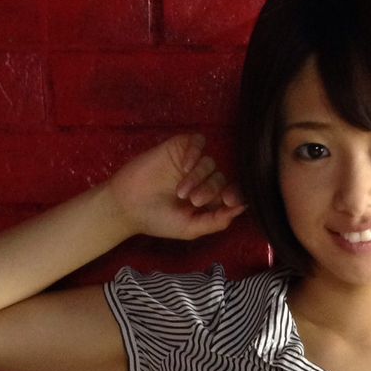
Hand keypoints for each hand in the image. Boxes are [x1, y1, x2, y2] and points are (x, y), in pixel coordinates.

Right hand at [105, 134, 246, 241]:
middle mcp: (201, 180)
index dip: (236, 194)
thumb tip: (242, 209)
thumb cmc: (158, 220)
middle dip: (211, 190)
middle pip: (221, 178)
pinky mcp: (178, 148)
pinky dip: (195, 152)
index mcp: (207, 200)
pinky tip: (184, 166)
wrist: (128, 206)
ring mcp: (190, 163)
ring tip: (181, 192)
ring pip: (210, 162)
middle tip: (193, 201)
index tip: (230, 201)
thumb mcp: (191, 228)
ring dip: (199, 177)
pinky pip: (198, 142)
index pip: (231, 192)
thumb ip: (217, 221)